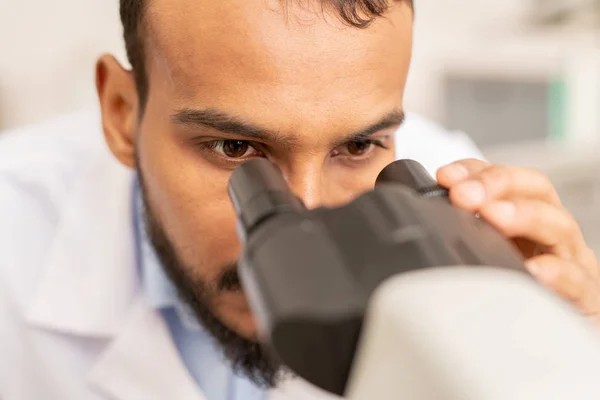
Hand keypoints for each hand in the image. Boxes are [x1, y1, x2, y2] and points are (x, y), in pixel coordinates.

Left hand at [437, 159, 599, 323]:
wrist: (551, 334)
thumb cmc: (514, 289)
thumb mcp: (483, 254)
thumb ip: (458, 233)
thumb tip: (415, 215)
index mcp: (526, 216)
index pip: (505, 178)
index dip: (476, 170)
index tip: (445, 176)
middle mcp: (550, 231)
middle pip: (535, 189)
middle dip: (496, 185)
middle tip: (463, 195)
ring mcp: (571, 260)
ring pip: (558, 225)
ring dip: (523, 215)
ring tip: (492, 216)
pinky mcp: (585, 297)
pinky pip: (576, 281)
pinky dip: (556, 273)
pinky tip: (532, 271)